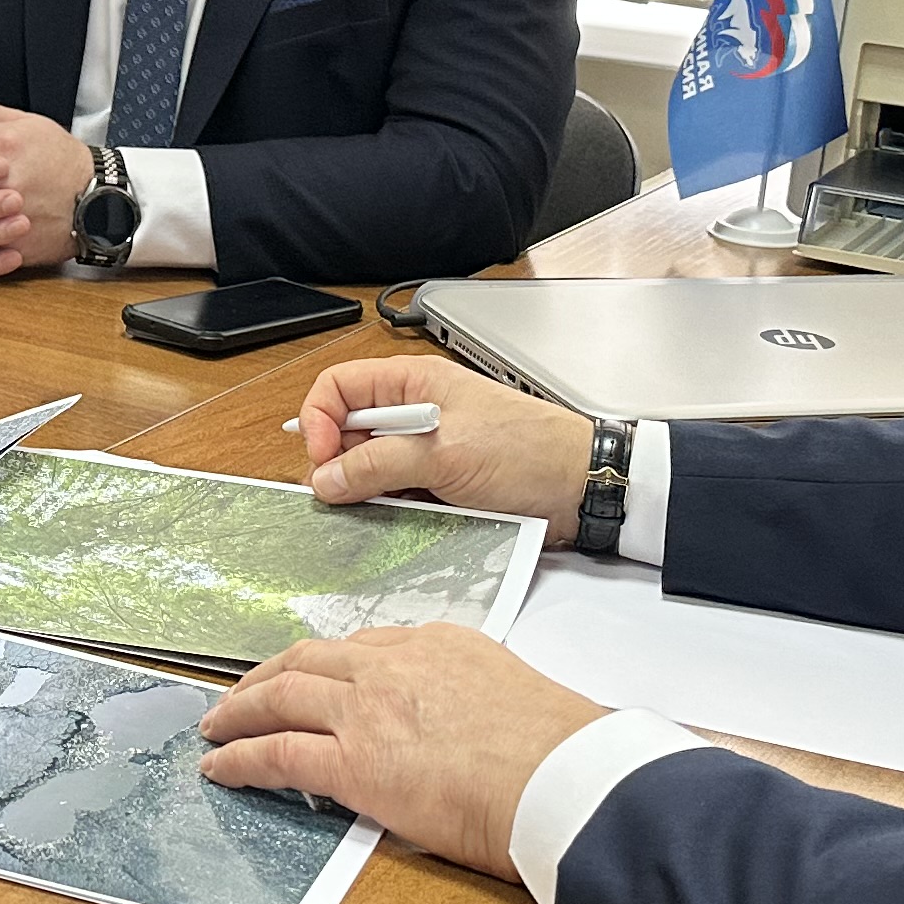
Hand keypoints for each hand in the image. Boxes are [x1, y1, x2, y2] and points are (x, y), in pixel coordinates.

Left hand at [199, 625, 611, 882]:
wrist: (566, 779)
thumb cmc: (559, 755)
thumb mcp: (511, 698)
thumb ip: (471, 704)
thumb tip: (466, 736)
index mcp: (440, 646)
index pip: (365, 646)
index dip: (328, 664)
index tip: (312, 676)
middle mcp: (395, 667)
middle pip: (310, 659)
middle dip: (268, 676)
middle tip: (244, 694)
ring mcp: (367, 711)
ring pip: (281, 696)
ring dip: (239, 710)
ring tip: (217, 725)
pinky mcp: (352, 762)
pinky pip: (276, 754)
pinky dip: (239, 759)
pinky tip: (219, 767)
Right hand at [292, 356, 602, 543]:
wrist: (583, 488)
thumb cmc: (531, 452)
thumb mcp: (444, 454)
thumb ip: (378, 464)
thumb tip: (326, 479)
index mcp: (414, 384)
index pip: (339, 387)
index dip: (320, 420)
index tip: (321, 459)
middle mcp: (416, 413)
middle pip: (349, 432)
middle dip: (340, 463)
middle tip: (345, 494)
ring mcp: (428, 450)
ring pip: (371, 468)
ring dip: (368, 491)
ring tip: (385, 507)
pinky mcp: (440, 483)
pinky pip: (396, 495)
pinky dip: (392, 508)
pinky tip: (403, 519)